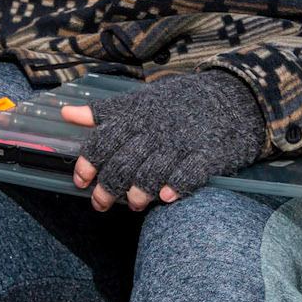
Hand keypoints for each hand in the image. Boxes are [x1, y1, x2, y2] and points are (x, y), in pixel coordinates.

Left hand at [64, 71, 267, 212]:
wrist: (235, 97)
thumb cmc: (182, 102)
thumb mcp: (142, 100)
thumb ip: (105, 112)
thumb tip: (66, 114)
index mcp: (137, 115)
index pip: (103, 141)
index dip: (87, 164)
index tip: (81, 181)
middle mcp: (155, 129)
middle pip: (123, 164)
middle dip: (107, 189)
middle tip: (101, 203)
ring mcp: (182, 142)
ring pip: (151, 173)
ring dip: (137, 194)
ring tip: (134, 204)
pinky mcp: (208, 154)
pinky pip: (188, 175)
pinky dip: (175, 187)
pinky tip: (166, 196)